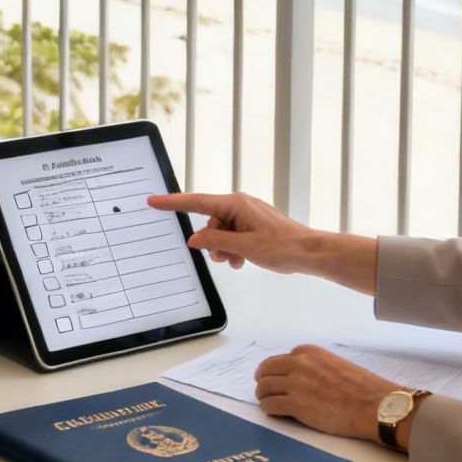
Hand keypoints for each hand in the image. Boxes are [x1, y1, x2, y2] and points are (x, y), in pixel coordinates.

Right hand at [146, 192, 315, 272]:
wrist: (308, 252)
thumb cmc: (282, 247)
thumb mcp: (243, 247)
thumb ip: (215, 241)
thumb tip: (194, 238)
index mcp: (235, 204)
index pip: (196, 202)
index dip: (173, 203)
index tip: (154, 200)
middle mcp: (240, 205)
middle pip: (210, 223)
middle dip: (212, 243)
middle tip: (225, 257)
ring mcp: (247, 214)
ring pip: (221, 232)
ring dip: (224, 249)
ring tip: (238, 260)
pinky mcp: (253, 224)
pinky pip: (233, 235)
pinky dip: (234, 248)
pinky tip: (243, 260)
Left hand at [252, 344, 401, 442]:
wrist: (374, 405)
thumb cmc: (361, 388)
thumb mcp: (334, 364)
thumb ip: (314, 366)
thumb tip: (300, 377)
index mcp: (308, 352)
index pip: (279, 360)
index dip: (276, 372)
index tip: (277, 380)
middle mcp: (299, 363)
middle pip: (266, 371)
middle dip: (264, 381)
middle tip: (265, 391)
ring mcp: (295, 384)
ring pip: (264, 388)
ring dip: (264, 396)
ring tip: (269, 403)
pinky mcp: (295, 404)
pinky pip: (270, 406)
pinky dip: (269, 409)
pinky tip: (275, 412)